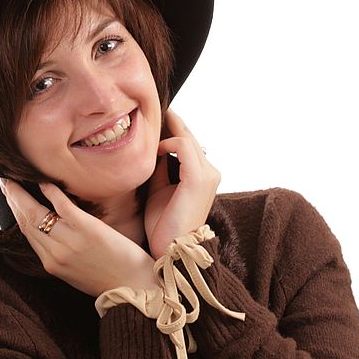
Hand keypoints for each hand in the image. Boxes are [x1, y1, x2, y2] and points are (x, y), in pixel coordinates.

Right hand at [0, 180, 155, 296]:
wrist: (135, 286)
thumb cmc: (110, 278)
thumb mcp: (77, 271)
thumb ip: (62, 254)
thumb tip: (54, 232)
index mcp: (52, 264)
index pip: (26, 233)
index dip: (15, 212)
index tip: (9, 197)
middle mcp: (55, 253)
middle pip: (25, 221)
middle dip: (12, 199)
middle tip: (5, 181)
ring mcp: (69, 241)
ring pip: (36, 213)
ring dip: (23, 193)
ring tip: (16, 178)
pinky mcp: (87, 229)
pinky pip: (61, 205)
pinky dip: (51, 191)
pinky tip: (45, 181)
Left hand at [144, 109, 220, 258]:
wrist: (170, 251)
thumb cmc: (163, 226)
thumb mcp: (159, 190)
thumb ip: (159, 168)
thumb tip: (151, 149)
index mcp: (203, 176)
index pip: (188, 143)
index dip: (172, 128)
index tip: (153, 118)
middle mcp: (210, 171)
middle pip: (188, 136)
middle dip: (170, 121)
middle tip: (151, 108)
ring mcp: (208, 174)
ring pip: (187, 137)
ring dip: (167, 129)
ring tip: (148, 124)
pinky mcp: (199, 178)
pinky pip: (183, 146)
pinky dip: (167, 143)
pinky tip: (153, 150)